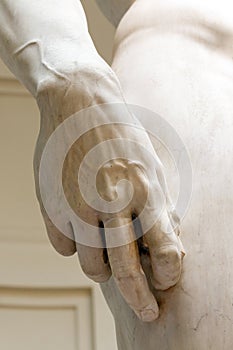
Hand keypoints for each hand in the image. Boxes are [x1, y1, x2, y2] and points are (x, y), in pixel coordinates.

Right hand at [34, 65, 184, 321]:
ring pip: (92, 267)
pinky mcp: (52, 206)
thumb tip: (161, 245)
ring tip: (105, 249)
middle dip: (141, 300)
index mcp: (144, 191)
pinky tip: (78, 223)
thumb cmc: (120, 137)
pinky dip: (74, 244)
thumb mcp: (151, 165)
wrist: (79, 104)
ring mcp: (78, 207)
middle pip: (126, 271)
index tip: (166, 280)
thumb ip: (157, 206)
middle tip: (147, 312)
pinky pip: (63, 248)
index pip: (164, 251)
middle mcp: (111, 203)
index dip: (168, 273)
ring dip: (102, 267)